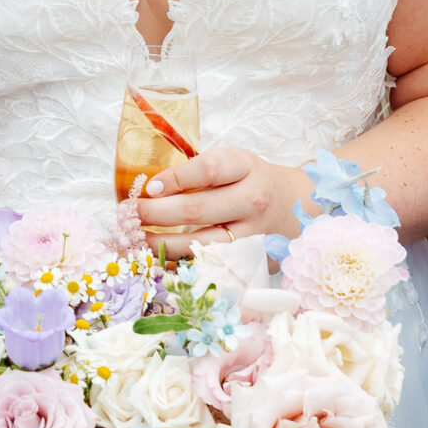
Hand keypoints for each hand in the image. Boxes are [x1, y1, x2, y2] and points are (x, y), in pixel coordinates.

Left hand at [136, 146, 307, 257]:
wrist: (297, 206)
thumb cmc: (253, 181)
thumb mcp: (234, 164)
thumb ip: (199, 173)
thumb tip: (152, 190)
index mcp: (246, 167)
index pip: (207, 170)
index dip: (173, 179)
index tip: (147, 188)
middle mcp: (253, 200)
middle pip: (198, 209)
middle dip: (156, 213)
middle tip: (130, 215)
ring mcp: (254, 233)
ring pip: (201, 243)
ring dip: (163, 243)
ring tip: (137, 240)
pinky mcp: (253, 260)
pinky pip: (211, 263)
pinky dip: (183, 262)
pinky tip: (162, 259)